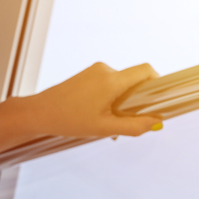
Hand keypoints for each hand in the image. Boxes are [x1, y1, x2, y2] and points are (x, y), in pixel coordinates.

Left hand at [22, 62, 162, 138]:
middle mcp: (105, 70)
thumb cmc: (70, 121)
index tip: (159, 100)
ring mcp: (96, 70)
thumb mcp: (105, 129)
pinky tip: (101, 116)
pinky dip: (113, 100)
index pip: (146, 71)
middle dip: (139, 101)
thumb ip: (135, 127)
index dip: (158, 83)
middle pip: (136, 81)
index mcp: (111, 81)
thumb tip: (157, 123)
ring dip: (124, 103)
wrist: (39, 113)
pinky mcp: (89, 74)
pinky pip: (111, 84)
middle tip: (129, 122)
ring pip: (123, 85)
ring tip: (109, 123)